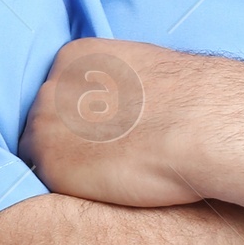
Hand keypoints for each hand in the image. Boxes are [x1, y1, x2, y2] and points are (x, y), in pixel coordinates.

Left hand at [18, 38, 211, 206]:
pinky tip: (106, 185)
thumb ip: (112, 81)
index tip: (107, 127)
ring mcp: (45, 125)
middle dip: (70, 136)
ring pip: (43, 151)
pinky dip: (73, 188)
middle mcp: (50, 86)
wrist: (200, 124)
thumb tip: (113, 100)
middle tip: (110, 151)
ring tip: (111, 170)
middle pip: (46, 119)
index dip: (83, 114)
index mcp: (73, 56)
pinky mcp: (50, 166)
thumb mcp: (140, 68)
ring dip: (69, 162)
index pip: (60, 90)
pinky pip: (50, 183)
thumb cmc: (187, 98)